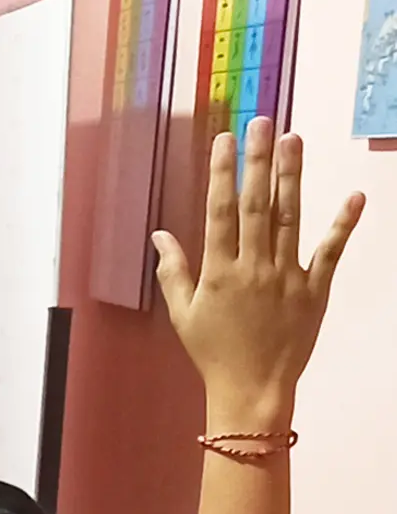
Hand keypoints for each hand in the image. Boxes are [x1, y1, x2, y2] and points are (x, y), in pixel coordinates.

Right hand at [154, 119, 361, 424]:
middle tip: (262, 124)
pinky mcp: (315, 290)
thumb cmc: (213, 353)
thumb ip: (173, 272)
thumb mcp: (182, 315)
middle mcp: (253, 269)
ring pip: (290, 218)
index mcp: (218, 273)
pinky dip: (343, 225)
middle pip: (256, 206)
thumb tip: (160, 236)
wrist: (252, 389)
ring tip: (294, 141)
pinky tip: (353, 197)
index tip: (225, 142)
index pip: (219, 213)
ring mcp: (286, 277)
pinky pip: (331, 253)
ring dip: (292, 178)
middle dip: (258, 163)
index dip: (222, 174)